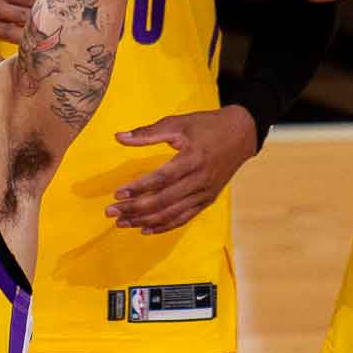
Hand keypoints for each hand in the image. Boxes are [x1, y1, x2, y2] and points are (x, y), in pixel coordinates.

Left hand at [108, 105, 257, 233]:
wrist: (241, 135)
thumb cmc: (207, 126)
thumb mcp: (178, 123)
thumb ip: (148, 133)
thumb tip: (119, 138)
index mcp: (192, 159)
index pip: (161, 179)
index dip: (138, 188)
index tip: (118, 194)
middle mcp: (199, 180)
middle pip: (163, 201)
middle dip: (135, 209)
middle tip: (111, 212)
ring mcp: (205, 193)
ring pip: (171, 214)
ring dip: (145, 220)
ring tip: (122, 222)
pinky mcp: (207, 200)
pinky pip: (184, 218)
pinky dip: (164, 226)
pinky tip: (145, 229)